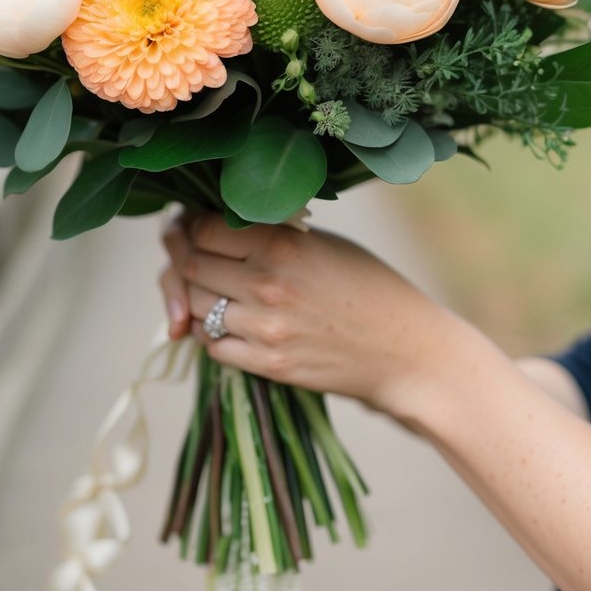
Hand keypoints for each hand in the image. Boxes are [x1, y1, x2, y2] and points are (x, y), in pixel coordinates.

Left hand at [159, 211, 448, 414]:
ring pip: (197, 308)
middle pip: (192, 266)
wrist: (402, 350)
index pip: (204, 229)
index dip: (193, 226)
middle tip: (196, 258)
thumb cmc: (366, 286)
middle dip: (187, 260)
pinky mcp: (268, 366)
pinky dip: (212, 334)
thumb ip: (269, 234)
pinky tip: (231, 324)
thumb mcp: (321, 243)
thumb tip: (214, 224)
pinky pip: (213, 346)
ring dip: (198, 299)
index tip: (196, 227)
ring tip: (216, 290)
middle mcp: (268, 284)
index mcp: (283, 244)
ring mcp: (265, 329)